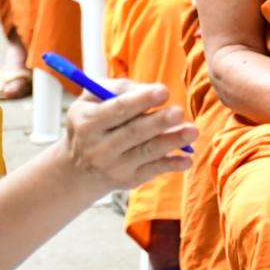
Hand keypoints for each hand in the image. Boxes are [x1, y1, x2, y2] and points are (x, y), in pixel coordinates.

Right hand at [62, 80, 194, 191]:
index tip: (163, 91)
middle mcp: (99, 147)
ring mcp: (115, 166)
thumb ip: (117, 88)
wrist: (78, 169)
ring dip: (172, 142)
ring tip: (192, 131)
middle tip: (179, 112)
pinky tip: (187, 159)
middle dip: (158, 122)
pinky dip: (172, 165)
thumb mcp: (90, 100)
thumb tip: (148, 89)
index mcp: (88, 123)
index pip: (118, 110)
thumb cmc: (91, 122)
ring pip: (147, 151)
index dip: (141, 100)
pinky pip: (154, 170)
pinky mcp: (129, 180)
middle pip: (134, 132)